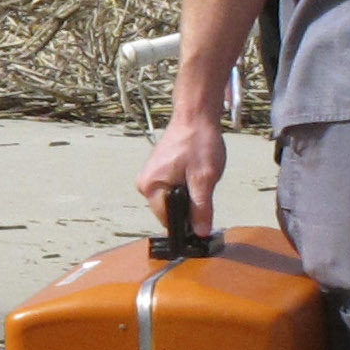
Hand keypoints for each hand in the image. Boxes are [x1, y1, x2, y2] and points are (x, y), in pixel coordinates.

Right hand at [134, 112, 227, 229]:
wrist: (195, 116)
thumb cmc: (198, 142)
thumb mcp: (204, 178)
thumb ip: (201, 208)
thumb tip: (201, 232)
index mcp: (151, 187)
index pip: (168, 220)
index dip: (187, 223)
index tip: (204, 218)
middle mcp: (145, 184)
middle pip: (169, 211)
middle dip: (188, 207)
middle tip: (204, 187)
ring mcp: (150, 177)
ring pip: (171, 201)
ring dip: (188, 196)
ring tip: (199, 177)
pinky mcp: (157, 172)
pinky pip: (171, 190)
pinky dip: (185, 187)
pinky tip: (194, 173)